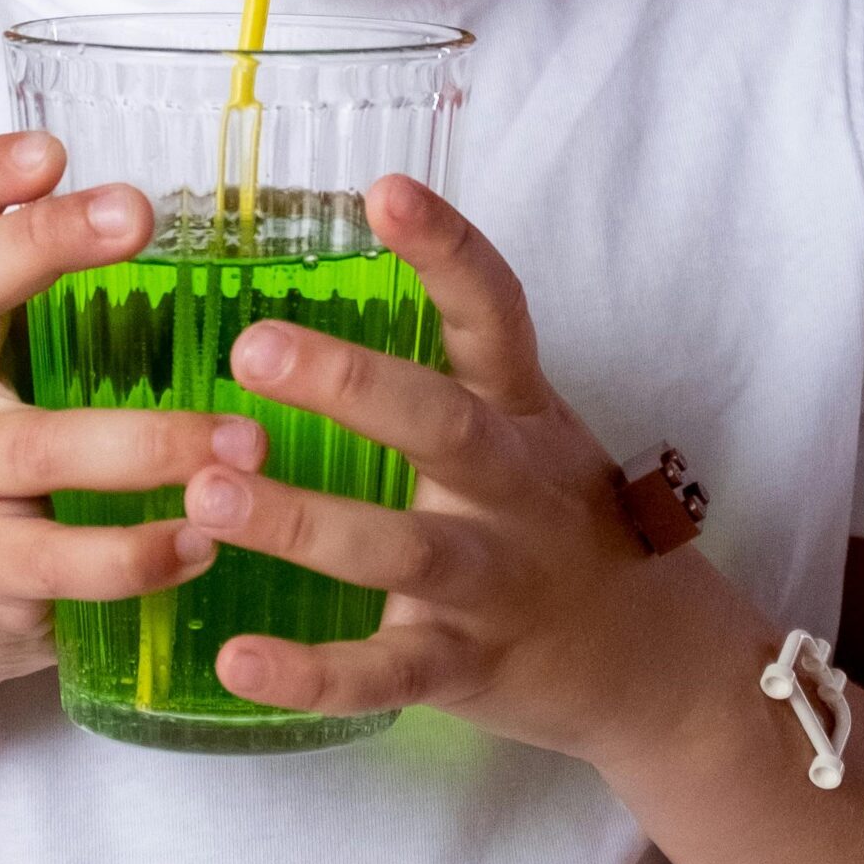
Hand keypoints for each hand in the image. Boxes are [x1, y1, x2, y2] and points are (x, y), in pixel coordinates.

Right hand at [0, 131, 268, 690]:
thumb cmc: (23, 459)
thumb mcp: (34, 367)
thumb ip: (99, 306)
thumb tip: (247, 224)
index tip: (51, 148)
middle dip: (44, 242)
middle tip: (140, 213)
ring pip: (39, 444)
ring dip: (151, 441)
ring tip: (247, 439)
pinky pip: (62, 559)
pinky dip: (140, 552)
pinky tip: (206, 540)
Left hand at [176, 175, 700, 768]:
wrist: (656, 667)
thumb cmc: (561, 524)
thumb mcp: (528, 430)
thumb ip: (442, 374)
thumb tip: (310, 288)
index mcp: (523, 413)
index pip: (494, 313)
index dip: (448, 249)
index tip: (385, 189)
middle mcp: (514, 488)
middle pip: (440, 425)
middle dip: (349, 384)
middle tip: (251, 346)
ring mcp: (495, 581)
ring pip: (402, 549)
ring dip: (303, 521)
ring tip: (207, 493)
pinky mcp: (467, 667)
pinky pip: (386, 672)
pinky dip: (312, 673)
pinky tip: (235, 661)